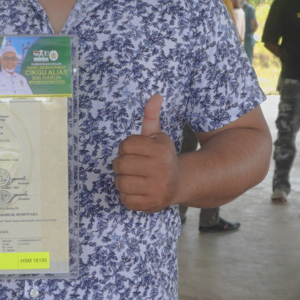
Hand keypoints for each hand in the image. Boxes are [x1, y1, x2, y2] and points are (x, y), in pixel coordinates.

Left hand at [113, 94, 178, 212]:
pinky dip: (127, 196)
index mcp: (161, 149)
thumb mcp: (157, 136)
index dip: (126, 148)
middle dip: (121, 164)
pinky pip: (125, 200)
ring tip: (134, 178)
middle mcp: (161, 168)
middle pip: (120, 164)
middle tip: (132, 166)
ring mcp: (157, 188)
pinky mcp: (151, 204)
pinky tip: (137, 190)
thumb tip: (156, 95)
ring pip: (120, 182)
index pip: (125, 145)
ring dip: (123, 181)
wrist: (179, 183)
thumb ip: (152, 116)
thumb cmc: (162, 157)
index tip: (135, 151)